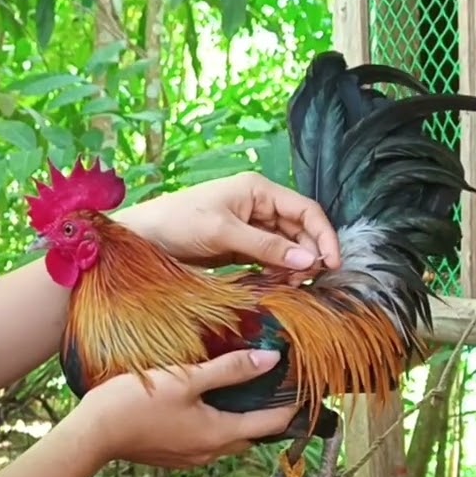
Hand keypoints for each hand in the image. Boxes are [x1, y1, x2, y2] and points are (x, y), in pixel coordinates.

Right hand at [71, 349, 297, 469]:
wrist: (93, 433)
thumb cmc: (138, 402)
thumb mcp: (187, 378)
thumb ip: (230, 368)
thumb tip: (272, 358)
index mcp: (220, 434)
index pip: (271, 423)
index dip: (291, 405)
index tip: (305, 387)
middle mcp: (210, 452)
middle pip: (251, 433)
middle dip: (266, 413)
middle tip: (274, 386)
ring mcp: (189, 458)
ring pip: (227, 438)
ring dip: (238, 418)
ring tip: (239, 391)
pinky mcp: (171, 455)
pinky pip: (204, 440)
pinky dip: (214, 423)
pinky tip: (202, 404)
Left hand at [115, 171, 340, 283]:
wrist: (142, 237)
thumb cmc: (177, 223)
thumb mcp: (224, 233)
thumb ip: (267, 247)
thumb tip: (309, 260)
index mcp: (258, 190)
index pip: (305, 210)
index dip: (324, 235)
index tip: (333, 264)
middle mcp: (258, 205)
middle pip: (299, 229)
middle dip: (309, 253)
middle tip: (310, 281)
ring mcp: (248, 226)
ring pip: (285, 246)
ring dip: (294, 265)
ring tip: (295, 286)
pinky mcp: (238, 246)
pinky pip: (268, 258)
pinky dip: (277, 271)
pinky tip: (280, 285)